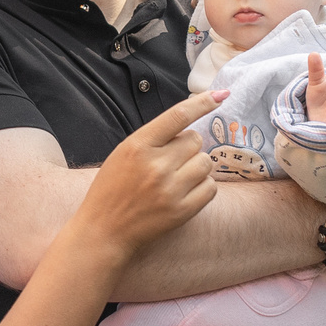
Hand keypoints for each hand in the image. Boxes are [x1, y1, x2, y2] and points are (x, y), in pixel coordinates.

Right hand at [73, 90, 221, 251]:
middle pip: (195, 140)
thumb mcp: (123, 153)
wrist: (104, 230)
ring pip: (206, 163)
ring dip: (196, 166)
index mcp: (138, 146)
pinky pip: (211, 187)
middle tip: (171, 161)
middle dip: (187, 147)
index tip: (221, 95)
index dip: (203, 103)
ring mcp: (171, 190)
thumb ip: (154, 138)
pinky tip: (185, 191)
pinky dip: (202, 187)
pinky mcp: (182, 211)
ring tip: (176, 177)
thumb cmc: (112, 189)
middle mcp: (156, 166)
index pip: (178, 116)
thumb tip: (190, 124)